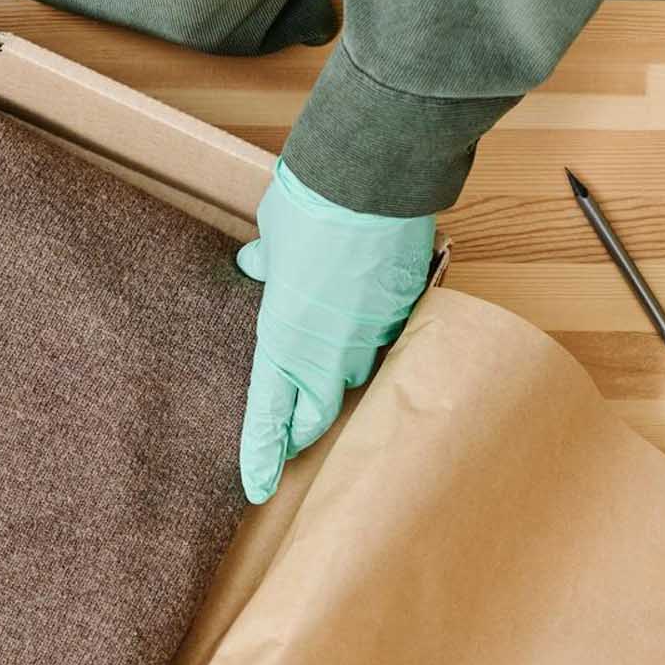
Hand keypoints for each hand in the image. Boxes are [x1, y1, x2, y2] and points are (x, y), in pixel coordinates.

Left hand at [235, 161, 434, 502]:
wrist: (370, 179)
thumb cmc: (310, 207)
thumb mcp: (271, 238)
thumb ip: (265, 263)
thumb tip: (257, 265)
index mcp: (284, 341)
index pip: (269, 416)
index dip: (263, 454)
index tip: (257, 486)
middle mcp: (331, 351)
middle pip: (320, 413)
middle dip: (307, 427)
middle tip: (298, 432)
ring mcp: (374, 335)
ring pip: (359, 372)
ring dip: (344, 369)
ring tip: (334, 350)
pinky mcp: (407, 311)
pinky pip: (389, 335)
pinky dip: (375, 329)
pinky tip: (369, 306)